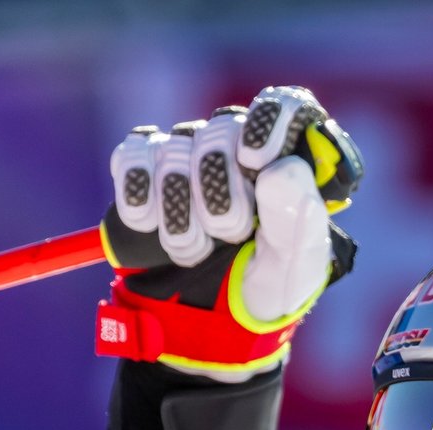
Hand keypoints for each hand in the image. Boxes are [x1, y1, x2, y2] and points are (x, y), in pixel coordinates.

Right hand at [97, 86, 359, 382]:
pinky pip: (133, 156)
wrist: (217, 322)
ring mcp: (190, 155)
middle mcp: (239, 145)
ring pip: (175, 150)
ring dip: (180, 209)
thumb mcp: (298, 263)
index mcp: (288, 157)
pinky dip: (137, 191)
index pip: (285, 104)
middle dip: (221, 190)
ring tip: (195, 250)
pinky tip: (148, 222)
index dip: (268, 121)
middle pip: (222, 130)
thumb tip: (281, 168)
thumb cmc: (272, 285)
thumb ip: (299, 217)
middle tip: (231, 234)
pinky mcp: (146, 171)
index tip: (256, 160)